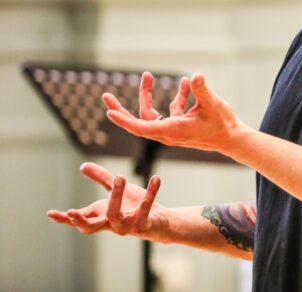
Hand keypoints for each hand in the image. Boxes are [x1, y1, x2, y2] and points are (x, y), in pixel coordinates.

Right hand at [46, 162, 167, 239]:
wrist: (160, 221)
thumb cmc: (134, 206)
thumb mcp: (116, 189)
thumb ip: (101, 178)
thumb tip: (82, 166)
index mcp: (101, 216)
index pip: (80, 219)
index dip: (64, 219)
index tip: (50, 213)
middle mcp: (111, 224)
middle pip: (90, 227)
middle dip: (79, 220)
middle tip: (70, 211)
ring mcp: (126, 227)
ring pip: (115, 215)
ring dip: (116, 196)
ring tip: (120, 177)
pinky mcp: (143, 225)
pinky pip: (144, 210)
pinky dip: (150, 194)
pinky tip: (155, 179)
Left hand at [102, 72, 245, 153]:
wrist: (232, 138)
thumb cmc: (222, 124)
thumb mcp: (212, 104)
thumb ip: (201, 89)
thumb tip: (195, 76)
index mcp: (172, 130)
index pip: (141, 127)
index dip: (124, 120)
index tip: (109, 112)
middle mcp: (168, 132)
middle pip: (138, 122)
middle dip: (122, 109)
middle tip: (106, 96)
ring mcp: (173, 129)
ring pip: (151, 114)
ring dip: (148, 95)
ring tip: (148, 75)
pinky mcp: (180, 125)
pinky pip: (169, 110)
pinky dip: (175, 97)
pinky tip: (186, 83)